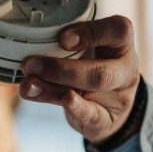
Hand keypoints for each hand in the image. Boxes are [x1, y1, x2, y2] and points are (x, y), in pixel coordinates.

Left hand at [18, 14, 140, 143]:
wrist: (109, 109)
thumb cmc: (93, 69)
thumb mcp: (87, 52)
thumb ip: (66, 48)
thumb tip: (28, 49)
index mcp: (121, 46)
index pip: (118, 30)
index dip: (91, 32)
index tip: (62, 38)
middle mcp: (125, 71)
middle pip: (101, 70)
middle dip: (61, 69)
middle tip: (30, 65)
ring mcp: (119, 98)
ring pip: (91, 92)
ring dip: (53, 88)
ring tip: (27, 85)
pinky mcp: (108, 120)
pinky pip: (93, 115)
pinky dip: (76, 108)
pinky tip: (63, 100)